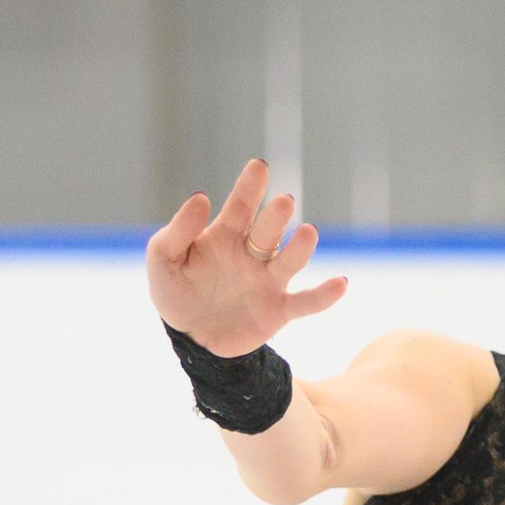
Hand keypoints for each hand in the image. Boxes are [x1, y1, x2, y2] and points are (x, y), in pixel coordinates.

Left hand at [147, 160, 349, 357]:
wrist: (190, 338)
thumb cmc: (176, 291)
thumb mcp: (163, 260)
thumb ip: (178, 231)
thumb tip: (201, 197)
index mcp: (226, 235)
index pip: (241, 206)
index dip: (250, 187)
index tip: (259, 166)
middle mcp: (252, 254)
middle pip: (268, 231)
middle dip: (277, 217)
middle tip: (284, 202)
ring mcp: (268, 281)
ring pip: (289, 261)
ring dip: (300, 248)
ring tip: (308, 234)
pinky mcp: (278, 311)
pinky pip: (305, 303)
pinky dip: (324, 296)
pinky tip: (341, 283)